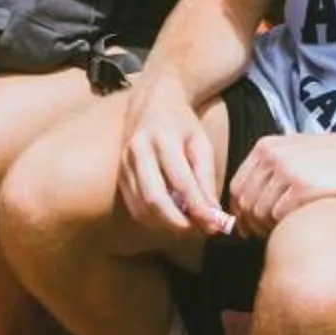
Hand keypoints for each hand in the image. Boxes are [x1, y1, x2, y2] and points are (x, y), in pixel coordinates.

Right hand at [117, 80, 233, 238]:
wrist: (150, 103)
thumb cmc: (181, 125)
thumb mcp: (201, 143)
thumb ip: (206, 178)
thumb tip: (212, 216)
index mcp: (163, 137)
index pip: (181, 182)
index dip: (198, 208)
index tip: (215, 226)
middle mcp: (139, 150)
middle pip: (155, 198)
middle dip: (178, 223)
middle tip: (199, 231)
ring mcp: (125, 162)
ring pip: (142, 207)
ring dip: (166, 224)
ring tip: (188, 225)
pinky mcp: (120, 174)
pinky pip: (134, 206)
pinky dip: (153, 219)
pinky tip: (170, 217)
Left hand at [225, 129, 335, 235]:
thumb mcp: (296, 154)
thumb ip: (270, 174)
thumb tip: (244, 210)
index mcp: (266, 146)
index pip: (236, 187)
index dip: (239, 214)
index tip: (249, 229)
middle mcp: (272, 155)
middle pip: (245, 203)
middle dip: (252, 225)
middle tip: (266, 236)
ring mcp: (287, 170)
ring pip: (260, 213)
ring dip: (268, 229)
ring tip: (285, 231)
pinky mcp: (304, 186)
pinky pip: (279, 217)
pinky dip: (284, 227)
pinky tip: (298, 226)